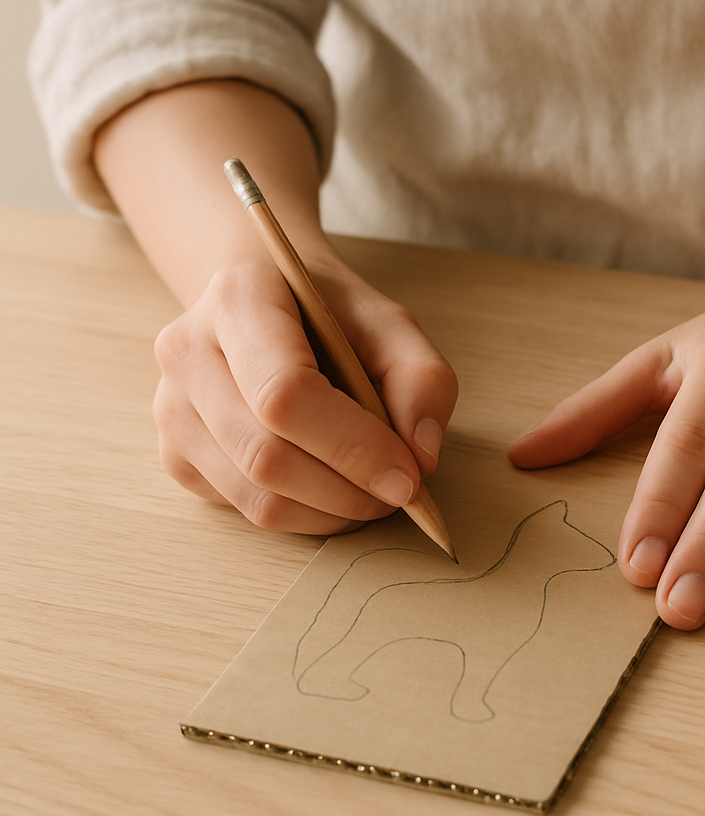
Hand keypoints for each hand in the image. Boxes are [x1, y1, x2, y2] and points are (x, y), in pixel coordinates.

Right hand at [153, 252, 457, 533]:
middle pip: (266, 455)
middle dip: (348, 490)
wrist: (268, 300)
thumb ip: (421, 379)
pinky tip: (332, 486)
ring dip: (330, 511)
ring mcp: (171, 407)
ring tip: (373, 493)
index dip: (352, 446)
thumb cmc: (329, 311)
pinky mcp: (175, 454)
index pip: (284, 393)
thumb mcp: (390, 323)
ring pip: (255, 496)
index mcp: (238, 300)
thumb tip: (421, 456)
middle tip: (401, 491)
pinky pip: (243, 509)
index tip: (408, 476)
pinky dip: (303, 514)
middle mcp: (187, 352)